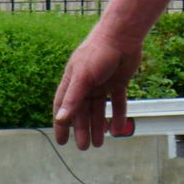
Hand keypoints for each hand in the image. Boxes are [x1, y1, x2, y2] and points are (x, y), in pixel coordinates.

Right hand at [53, 34, 141, 149]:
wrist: (122, 36)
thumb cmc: (98, 53)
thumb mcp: (83, 78)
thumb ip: (72, 99)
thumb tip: (60, 119)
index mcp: (73, 82)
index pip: (63, 108)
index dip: (61, 125)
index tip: (62, 141)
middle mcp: (86, 85)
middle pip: (83, 112)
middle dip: (83, 130)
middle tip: (84, 147)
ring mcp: (102, 84)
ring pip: (99, 110)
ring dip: (99, 126)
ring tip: (100, 143)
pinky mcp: (118, 82)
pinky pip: (117, 102)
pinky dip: (118, 115)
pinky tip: (118, 129)